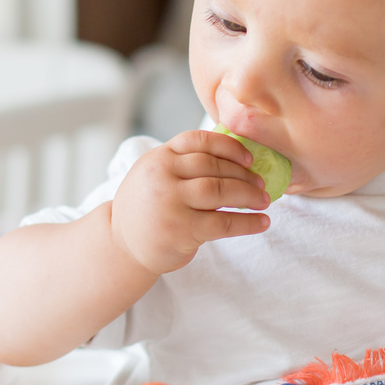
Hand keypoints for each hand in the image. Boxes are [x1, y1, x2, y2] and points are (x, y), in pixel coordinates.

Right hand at [110, 129, 270, 275]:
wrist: (120, 243)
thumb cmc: (147, 207)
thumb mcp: (154, 174)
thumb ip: (183, 163)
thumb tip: (235, 158)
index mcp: (159, 157)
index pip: (199, 140)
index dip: (229, 147)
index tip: (249, 158)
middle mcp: (162, 175)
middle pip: (214, 167)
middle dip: (244, 175)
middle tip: (261, 184)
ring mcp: (171, 202)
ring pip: (220, 191)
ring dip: (249, 195)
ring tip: (264, 201)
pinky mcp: (181, 230)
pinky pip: (223, 223)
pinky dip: (247, 222)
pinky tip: (262, 222)